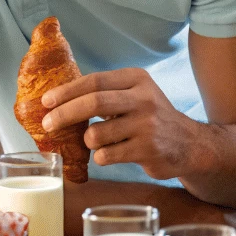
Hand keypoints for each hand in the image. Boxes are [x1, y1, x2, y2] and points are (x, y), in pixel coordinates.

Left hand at [43, 68, 203, 179]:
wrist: (189, 144)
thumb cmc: (151, 118)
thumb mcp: (136, 94)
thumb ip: (106, 93)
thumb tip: (59, 99)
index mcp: (137, 79)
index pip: (95, 81)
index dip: (66, 91)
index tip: (46, 101)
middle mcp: (144, 99)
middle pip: (93, 103)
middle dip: (64, 114)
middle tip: (47, 124)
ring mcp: (147, 125)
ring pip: (96, 135)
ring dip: (88, 141)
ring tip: (98, 142)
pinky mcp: (147, 150)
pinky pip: (106, 155)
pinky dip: (101, 157)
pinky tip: (113, 154)